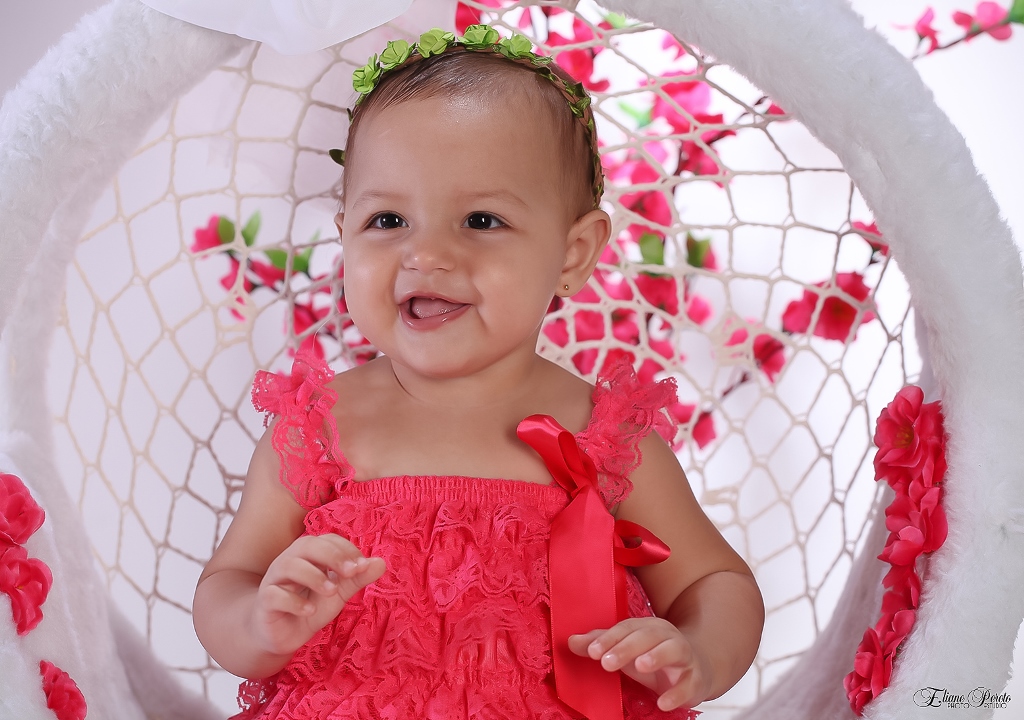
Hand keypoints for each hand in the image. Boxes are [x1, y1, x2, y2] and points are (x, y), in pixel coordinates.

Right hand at [253, 533, 385, 657]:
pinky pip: (274, 595)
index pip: (327, 540)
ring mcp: (274, 580)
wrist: (281, 633)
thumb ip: (356, 578)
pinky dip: (294, 601)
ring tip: (332, 591)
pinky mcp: (265, 603)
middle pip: (307, 545)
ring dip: (313, 576)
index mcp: (309, 555)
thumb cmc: (309, 605)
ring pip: (289, 565)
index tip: (363, 566)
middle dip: (332, 555)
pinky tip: (310, 610)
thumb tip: (381, 563)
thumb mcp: (338, 593)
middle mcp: (289, 561)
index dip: (346, 550)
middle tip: (351, 572)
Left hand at [568, 618, 710, 710]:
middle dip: (627, 648)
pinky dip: (677, 693)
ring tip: (640, 666)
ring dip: (657, 656)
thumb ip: (601, 644)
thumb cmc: (653, 657)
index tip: (591, 651)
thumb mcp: (626, 649)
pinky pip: (689, 683)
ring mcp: (684, 656)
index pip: (627, 628)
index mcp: (648, 627)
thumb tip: (570, 641)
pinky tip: (663, 702)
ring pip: (674, 650)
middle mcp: (667, 636)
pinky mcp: (696, 678)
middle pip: (648, 636)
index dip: (609, 638)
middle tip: (606, 662)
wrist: (697, 667)